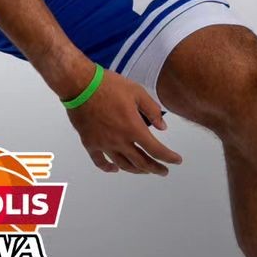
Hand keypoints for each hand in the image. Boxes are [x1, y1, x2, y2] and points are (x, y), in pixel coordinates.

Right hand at [65, 69, 181, 175]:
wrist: (80, 85)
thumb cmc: (108, 85)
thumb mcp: (136, 91)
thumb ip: (152, 110)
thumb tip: (163, 127)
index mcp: (133, 128)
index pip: (156, 150)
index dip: (168, 158)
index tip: (176, 161)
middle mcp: (120, 141)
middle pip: (142, 162)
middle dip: (156, 168)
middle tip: (163, 171)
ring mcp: (104, 144)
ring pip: (123, 165)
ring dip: (137, 170)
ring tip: (145, 170)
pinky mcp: (90, 143)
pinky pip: (100, 162)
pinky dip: (109, 168)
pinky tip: (115, 169)